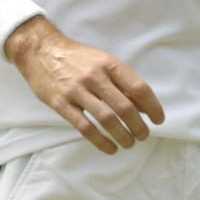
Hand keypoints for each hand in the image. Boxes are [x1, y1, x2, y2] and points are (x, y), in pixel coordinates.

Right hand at [5, 15, 164, 153]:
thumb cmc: (77, 58)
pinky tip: (110, 148)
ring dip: (123, 136)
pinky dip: (101, 141)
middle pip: (125, 107)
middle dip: (139, 126)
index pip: (139, 87)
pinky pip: (85, 127)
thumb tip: (143, 106)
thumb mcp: (103, 61)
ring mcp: (77, 91)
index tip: (158, 120)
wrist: (41, 51)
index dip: (152, 106)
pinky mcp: (62, 104)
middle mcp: (95, 76)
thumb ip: (122, 82)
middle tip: (144, 136)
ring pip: (107, 119)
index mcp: (109, 64)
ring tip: (129, 143)